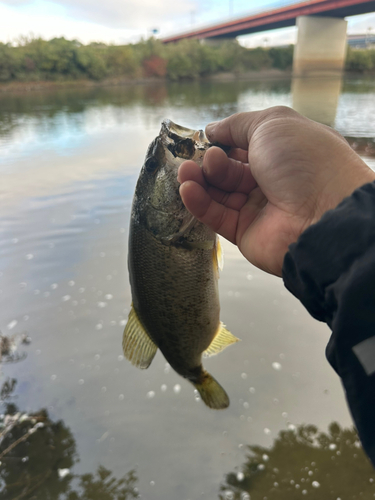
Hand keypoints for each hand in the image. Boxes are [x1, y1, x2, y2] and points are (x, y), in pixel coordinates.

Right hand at [178, 107, 374, 275]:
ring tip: (185, 172)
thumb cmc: (304, 161)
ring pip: (219, 192)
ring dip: (199, 180)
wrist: (323, 214)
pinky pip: (217, 216)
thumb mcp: (272, 124)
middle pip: (228, 169)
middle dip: (209, 162)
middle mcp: (270, 179)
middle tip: (198, 159)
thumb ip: (237, 124)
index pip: (243, 144)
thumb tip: (211, 129)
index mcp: (281, 152)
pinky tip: (188, 190)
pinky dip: (199, 203)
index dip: (221, 141)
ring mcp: (258, 207)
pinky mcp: (245, 232)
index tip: (203, 139)